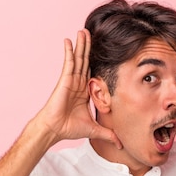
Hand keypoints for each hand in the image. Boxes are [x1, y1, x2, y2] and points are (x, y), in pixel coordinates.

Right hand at [37, 29, 121, 147]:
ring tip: (84, 31)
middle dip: (89, 47)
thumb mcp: (94, 129)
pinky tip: (69, 40)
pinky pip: (68, 63)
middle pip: (85, 61)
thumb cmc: (69, 128)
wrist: (55, 129)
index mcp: (84, 91)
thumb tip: (120, 145)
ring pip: (78, 59)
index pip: (92, 72)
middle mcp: (77, 83)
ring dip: (81, 45)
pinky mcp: (65, 80)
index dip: (97, 61)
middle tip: (93, 33)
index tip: (103, 51)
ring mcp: (71, 80)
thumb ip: (108, 134)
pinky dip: (69, 51)